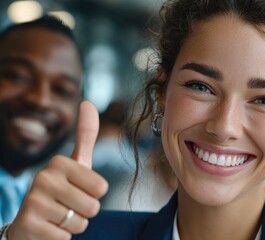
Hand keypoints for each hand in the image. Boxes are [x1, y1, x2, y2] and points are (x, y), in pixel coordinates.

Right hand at [7, 101, 108, 239]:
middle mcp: (44, 178)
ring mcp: (33, 202)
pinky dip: (61, 237)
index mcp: (60, 163)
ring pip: (80, 223)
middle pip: (93, 206)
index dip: (94, 195)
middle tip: (68, 207)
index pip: (101, 188)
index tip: (77, 191)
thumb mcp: (75, 164)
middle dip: (85, 212)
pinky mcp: (28, 225)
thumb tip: (87, 102)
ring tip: (58, 217)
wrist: (29, 223)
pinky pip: (65, 237)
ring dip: (73, 225)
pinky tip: (48, 229)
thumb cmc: (61, 191)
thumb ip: (85, 136)